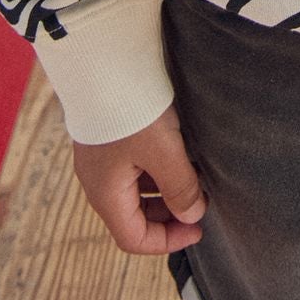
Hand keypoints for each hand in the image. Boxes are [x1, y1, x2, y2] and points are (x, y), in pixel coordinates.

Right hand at [72, 103, 206, 255]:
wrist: (105, 59)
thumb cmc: (132, 108)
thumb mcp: (164, 151)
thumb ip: (180, 187)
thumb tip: (193, 215)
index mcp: (106, 194)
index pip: (133, 238)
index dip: (167, 241)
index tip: (199, 230)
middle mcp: (99, 180)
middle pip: (134, 215)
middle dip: (168, 216)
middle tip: (201, 204)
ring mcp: (102, 156)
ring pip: (136, 188)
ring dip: (165, 190)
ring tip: (196, 177)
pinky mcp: (110, 133)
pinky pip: (135, 165)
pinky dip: (157, 169)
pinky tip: (180, 152)